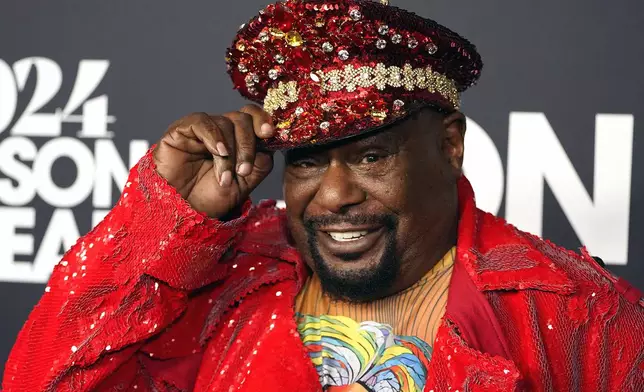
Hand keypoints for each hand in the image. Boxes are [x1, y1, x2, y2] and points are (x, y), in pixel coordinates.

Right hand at [153, 105, 274, 218]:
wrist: (182, 211)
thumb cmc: (210, 198)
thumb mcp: (244, 184)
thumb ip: (260, 163)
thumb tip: (270, 144)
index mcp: (237, 140)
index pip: (254, 118)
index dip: (263, 120)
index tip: (270, 133)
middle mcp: (221, 131)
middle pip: (242, 119)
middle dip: (248, 145)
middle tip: (243, 170)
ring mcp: (202, 129)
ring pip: (225, 123)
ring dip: (230, 153)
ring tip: (224, 177)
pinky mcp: (181, 130)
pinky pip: (201, 122)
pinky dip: (214, 136)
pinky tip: (218, 152)